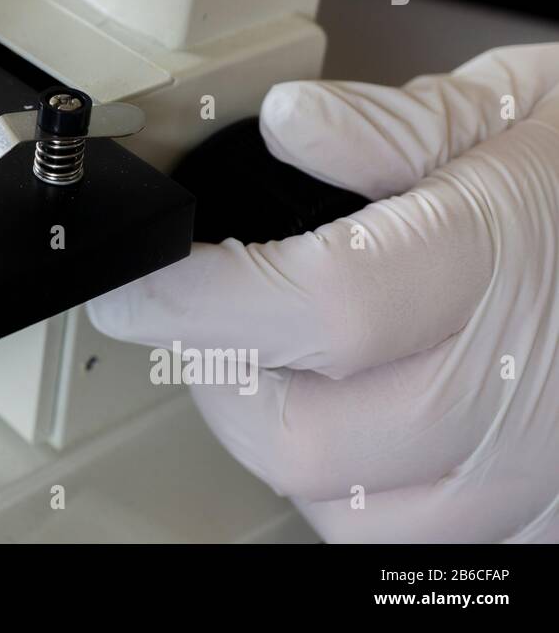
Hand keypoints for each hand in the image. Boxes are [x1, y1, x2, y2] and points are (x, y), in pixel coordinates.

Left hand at [87, 43, 558, 541]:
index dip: (198, 301)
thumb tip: (289, 121)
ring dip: (270, 439)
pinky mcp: (531, 511)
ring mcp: (528, 465)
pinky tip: (343, 424)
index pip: (320, 304)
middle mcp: (518, 384)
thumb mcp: (519, 109)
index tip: (134, 287)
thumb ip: (395, 123)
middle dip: (215, 378)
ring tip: (267, 366)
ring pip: (340, 512)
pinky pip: (400, 543)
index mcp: (500, 260)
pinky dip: (341, 494)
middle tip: (195, 319)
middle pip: (308, 438)